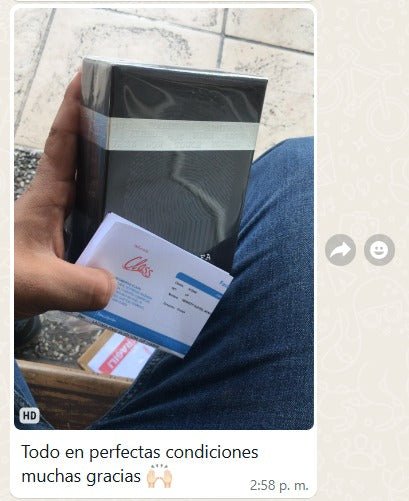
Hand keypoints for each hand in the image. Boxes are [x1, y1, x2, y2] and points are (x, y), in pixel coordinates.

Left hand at [14, 72, 115, 317]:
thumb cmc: (4, 278)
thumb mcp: (40, 282)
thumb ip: (78, 286)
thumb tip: (114, 285)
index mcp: (46, 197)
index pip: (60, 144)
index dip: (73, 110)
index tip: (88, 80)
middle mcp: (56, 204)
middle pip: (84, 161)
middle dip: (106, 139)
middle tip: (136, 124)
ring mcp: (62, 224)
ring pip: (95, 197)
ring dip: (117, 190)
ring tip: (148, 183)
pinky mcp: (68, 244)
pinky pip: (98, 229)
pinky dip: (116, 230)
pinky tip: (134, 242)